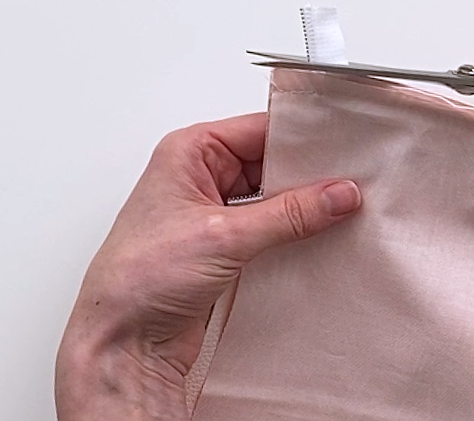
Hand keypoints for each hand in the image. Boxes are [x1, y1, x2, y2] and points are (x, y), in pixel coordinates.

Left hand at [54, 113, 361, 419]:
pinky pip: (272, 229)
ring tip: (341, 213)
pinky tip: (320, 239)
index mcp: (190, 152)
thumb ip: (290, 214)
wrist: (123, 342)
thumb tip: (338, 194)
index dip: (304, 141)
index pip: (261, 130)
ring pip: (275, 198)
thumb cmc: (139, 279)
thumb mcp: (224, 236)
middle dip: (309, 177)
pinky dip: (296, 234)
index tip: (344, 152)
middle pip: (272, 164)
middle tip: (350, 186)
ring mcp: (216, 213)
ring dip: (304, 209)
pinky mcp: (228, 246)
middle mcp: (202, 177)